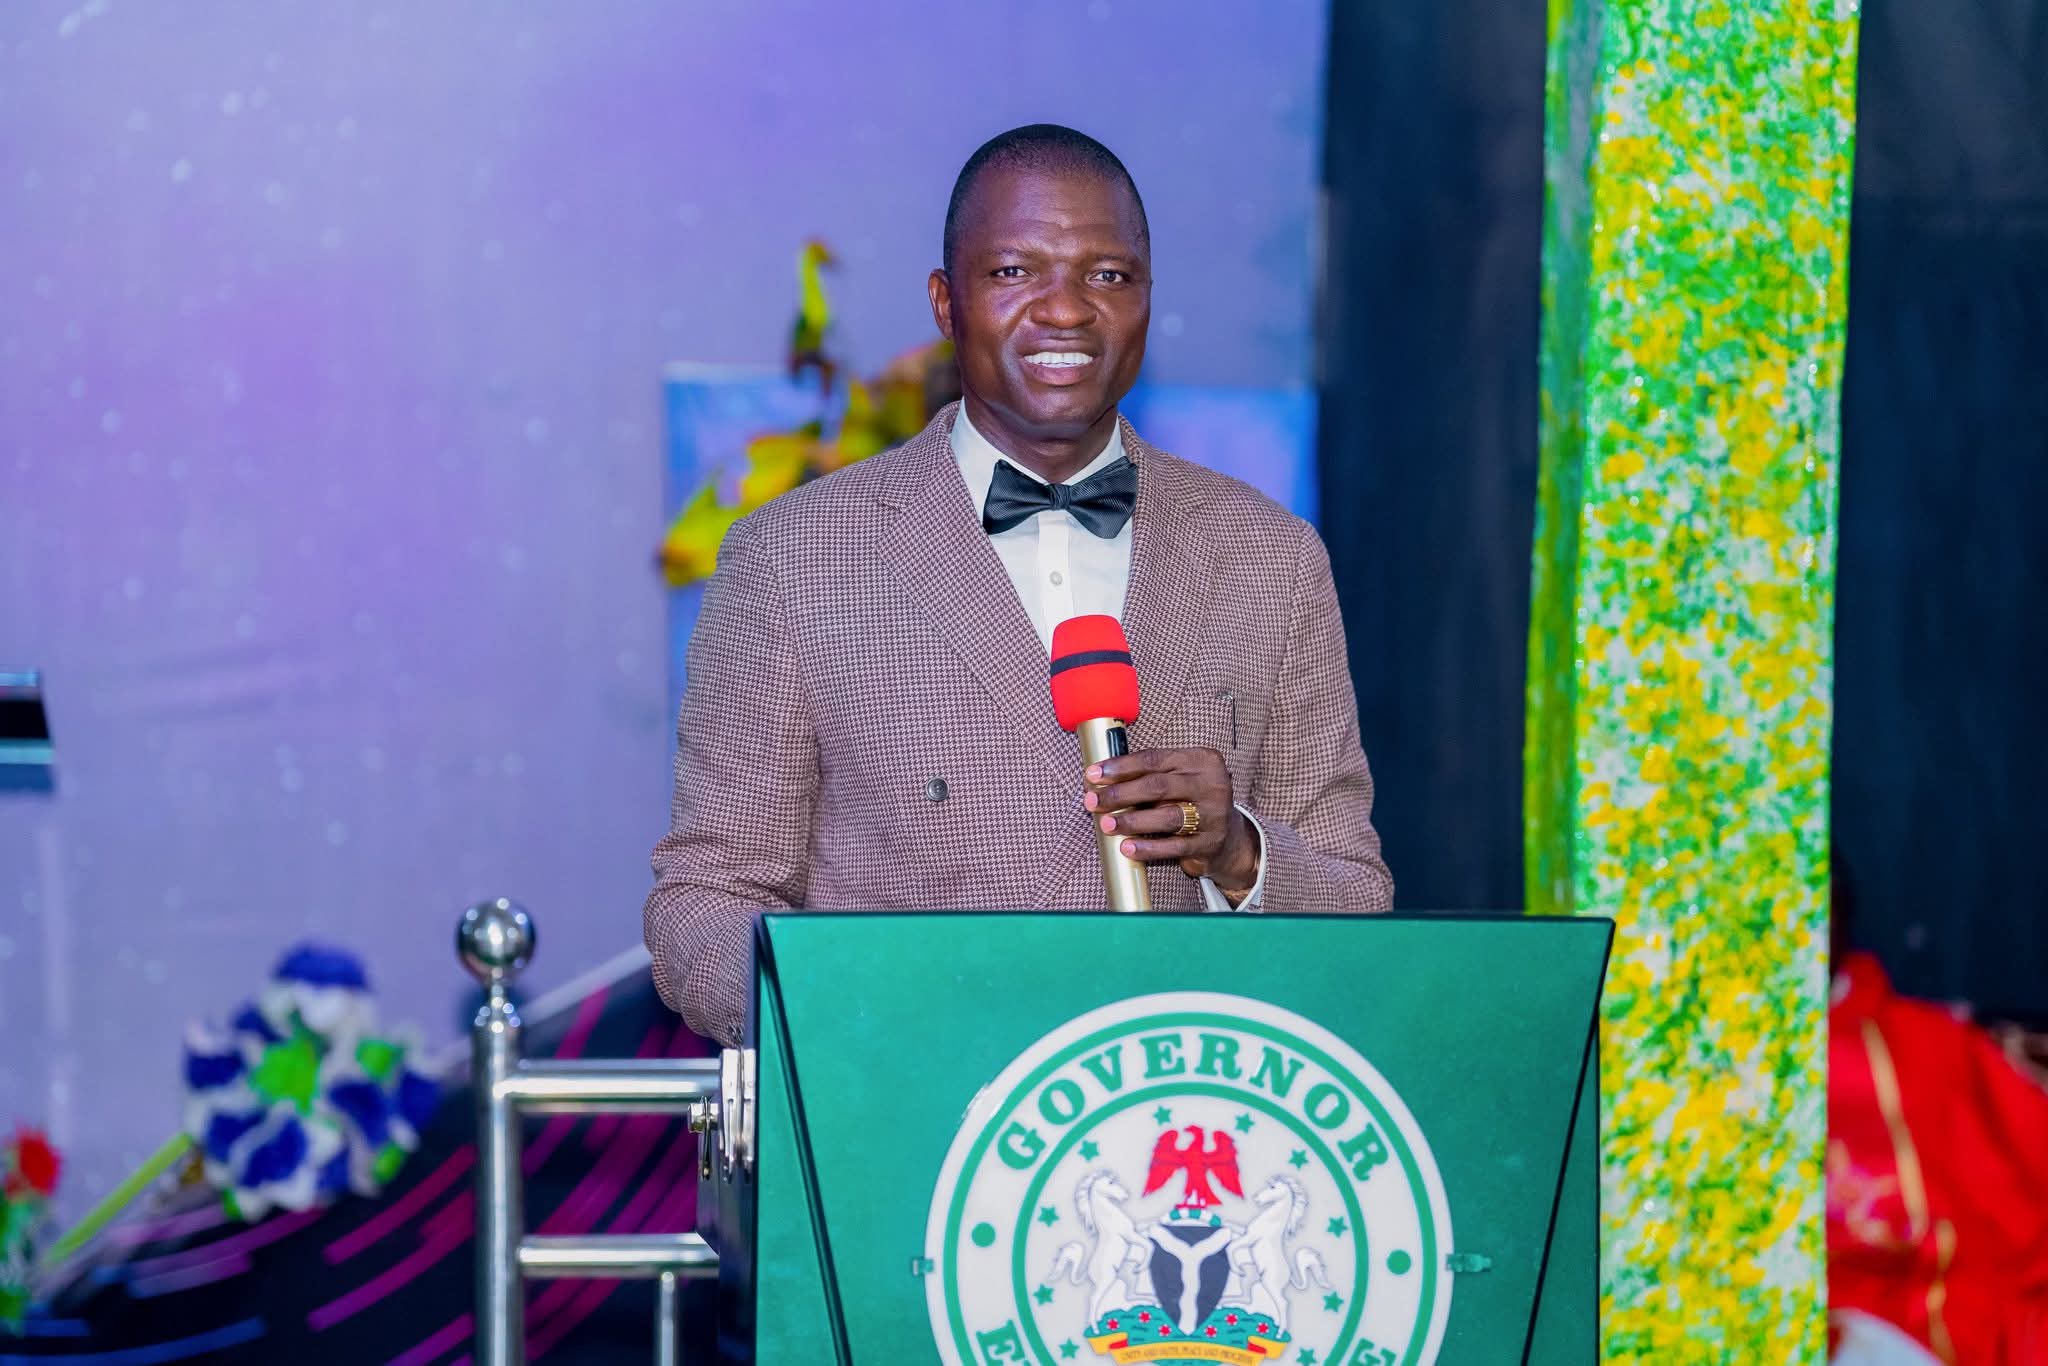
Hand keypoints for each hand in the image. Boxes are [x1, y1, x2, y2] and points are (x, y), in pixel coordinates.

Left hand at [1084, 747, 1259, 894]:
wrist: (1230, 837)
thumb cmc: (1192, 801)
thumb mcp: (1179, 779)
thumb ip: (1149, 776)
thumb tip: (1100, 781)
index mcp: (1201, 760)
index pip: (1154, 759)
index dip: (1121, 766)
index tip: (1094, 775)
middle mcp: (1212, 785)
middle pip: (1158, 786)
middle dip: (1120, 794)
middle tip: (1093, 801)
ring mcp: (1213, 815)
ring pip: (1167, 816)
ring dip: (1132, 820)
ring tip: (1107, 824)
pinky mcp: (1210, 843)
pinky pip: (1174, 846)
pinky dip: (1148, 847)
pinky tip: (1128, 847)